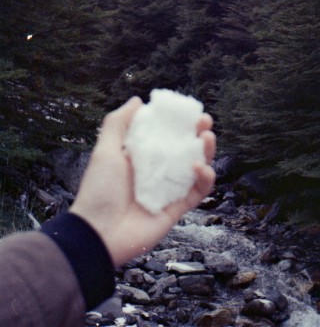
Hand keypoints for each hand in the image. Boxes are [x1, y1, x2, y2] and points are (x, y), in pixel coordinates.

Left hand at [70, 96, 215, 266]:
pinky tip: (200, 166)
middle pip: (186, 149)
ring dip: (207, 151)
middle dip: (198, 133)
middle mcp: (158, 171)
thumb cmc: (98, 190)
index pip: (167, 135)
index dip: (179, 123)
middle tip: (205, 122)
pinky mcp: (178, 208)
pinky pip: (198, 191)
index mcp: (142, 157)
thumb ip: (118, 123)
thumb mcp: (105, 150)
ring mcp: (169, 189)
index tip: (188, 111)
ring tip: (207, 137)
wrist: (98, 233)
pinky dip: (205, 178)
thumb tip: (138, 100)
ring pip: (197, 168)